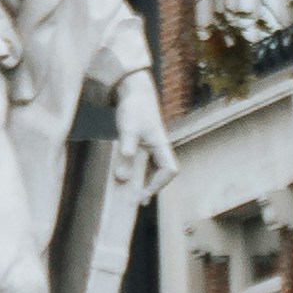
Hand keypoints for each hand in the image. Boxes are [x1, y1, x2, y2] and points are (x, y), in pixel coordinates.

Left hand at [110, 63, 175, 184]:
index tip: (144, 193)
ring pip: (155, 168)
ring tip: (134, 196)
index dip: (159, 183)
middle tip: (140, 202)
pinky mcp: (143, 143)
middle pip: (164, 172)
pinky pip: (145, 162)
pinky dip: (139, 172)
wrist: (133, 90)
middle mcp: (160, 147)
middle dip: (154, 187)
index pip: (170, 169)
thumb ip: (126, 152)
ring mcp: (152, 145)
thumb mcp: (128, 130)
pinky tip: (127, 179)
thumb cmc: (134, 108)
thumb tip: (122, 178)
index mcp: (161, 144)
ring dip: (146, 181)